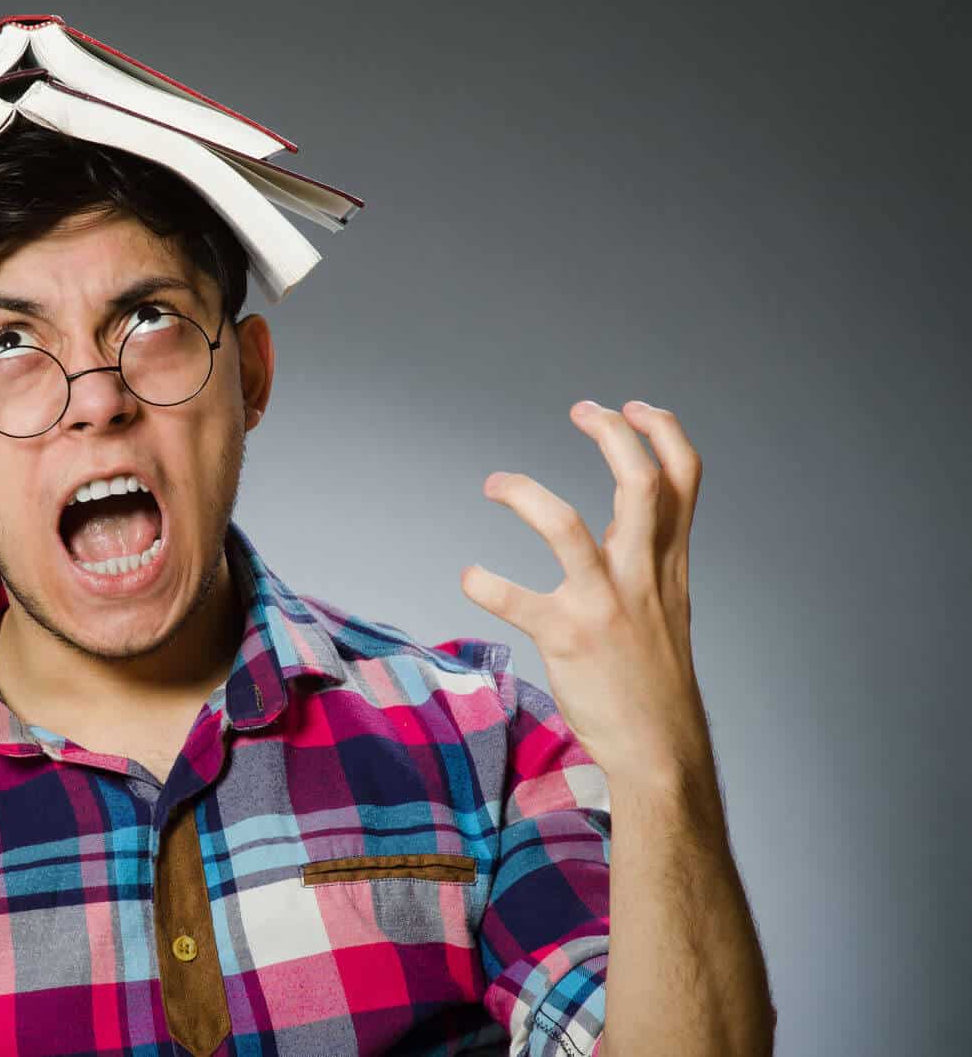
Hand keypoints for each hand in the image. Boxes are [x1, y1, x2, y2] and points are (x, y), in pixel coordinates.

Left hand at [460, 400, 712, 785]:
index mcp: (669, 563)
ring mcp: (606, 604)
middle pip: (640, 482)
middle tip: (581, 410)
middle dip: (611, 434)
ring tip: (497, 482)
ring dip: (525, 493)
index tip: (634, 407)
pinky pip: (515, 598)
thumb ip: (653, 558)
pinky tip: (471, 576)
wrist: (661, 749)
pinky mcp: (568, 637)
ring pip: (567, 525)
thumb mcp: (669, 605)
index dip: (664, 431)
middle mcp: (643, 574)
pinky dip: (484, 582)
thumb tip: (635, 519)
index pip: (686, 478)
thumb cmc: (654, 676)